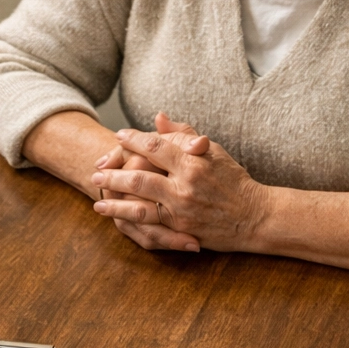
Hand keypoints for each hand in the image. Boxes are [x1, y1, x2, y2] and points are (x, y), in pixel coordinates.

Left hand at [92, 113, 267, 252]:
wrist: (254, 216)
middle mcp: (185, 184)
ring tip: (95, 193)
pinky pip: (146, 223)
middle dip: (114, 172)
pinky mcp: (179, 229)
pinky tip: (111, 214)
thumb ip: (184, 135)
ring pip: (138, 202)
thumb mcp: (213, 151)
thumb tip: (158, 118)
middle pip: (139, 176)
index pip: (155, 146)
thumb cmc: (233, 180)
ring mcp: (180, 209)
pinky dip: (126, 217)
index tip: (118, 136)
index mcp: (193, 160)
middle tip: (96, 169)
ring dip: (113, 198)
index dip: (134, 140)